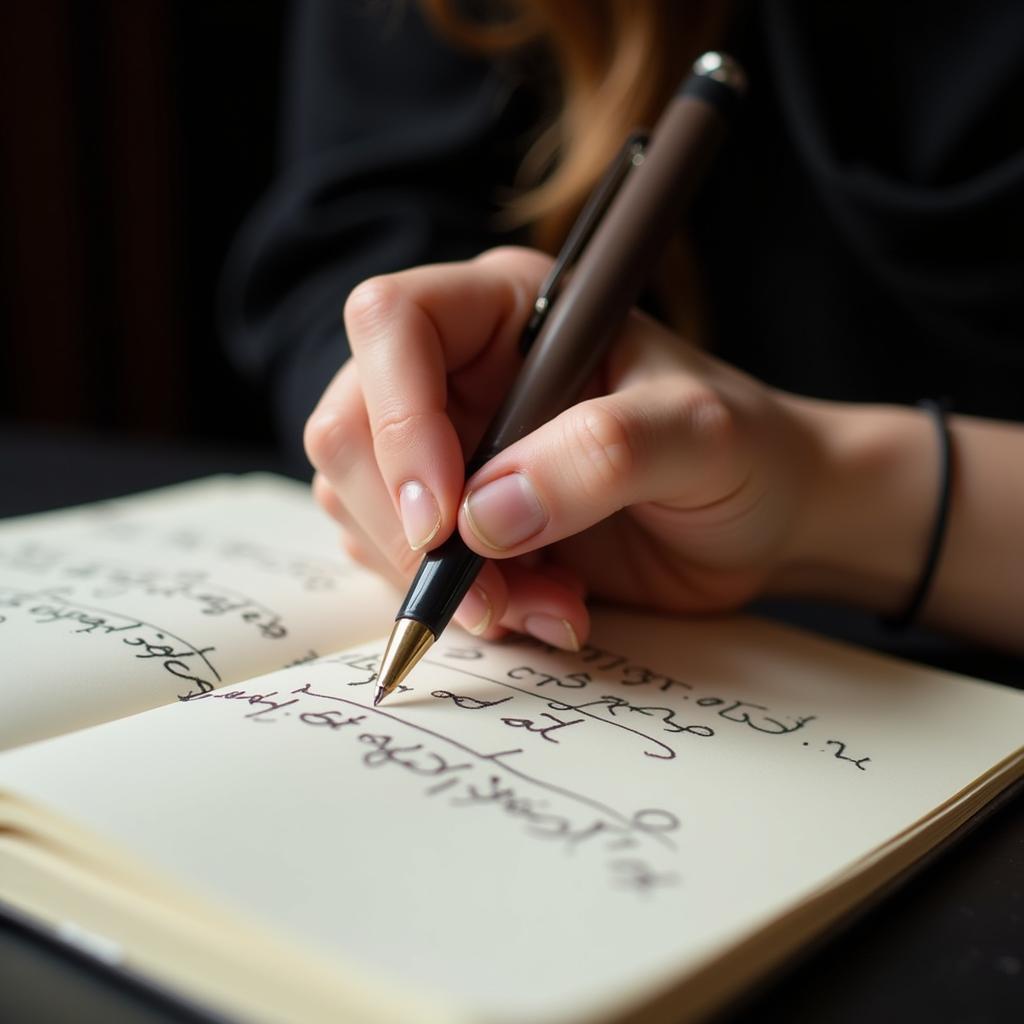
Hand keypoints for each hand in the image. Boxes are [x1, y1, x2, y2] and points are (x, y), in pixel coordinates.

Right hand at [305, 246, 832, 649]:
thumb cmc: (744, 452)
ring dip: (444, 579)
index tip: (445, 520)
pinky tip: (545, 606)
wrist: (763, 519)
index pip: (392, 323)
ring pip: (363, 508)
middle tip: (494, 593)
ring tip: (549, 602)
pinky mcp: (457, 517)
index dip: (396, 420)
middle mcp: (460, 370)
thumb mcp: (698, 435)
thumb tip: (482, 517)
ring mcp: (450, 446)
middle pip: (350, 428)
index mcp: (507, 309)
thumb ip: (601, 455)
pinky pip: (402, 562)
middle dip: (410, 530)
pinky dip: (463, 602)